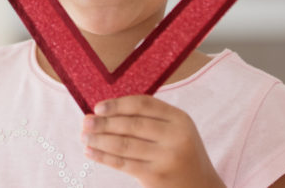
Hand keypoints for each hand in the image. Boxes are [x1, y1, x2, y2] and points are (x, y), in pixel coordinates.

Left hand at [81, 95, 224, 187]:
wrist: (201, 187)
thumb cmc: (181, 154)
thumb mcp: (176, 131)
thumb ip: (151, 119)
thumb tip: (105, 111)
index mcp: (180, 119)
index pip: (143, 105)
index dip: (118, 104)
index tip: (98, 107)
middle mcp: (175, 137)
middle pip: (131, 125)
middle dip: (104, 123)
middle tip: (85, 121)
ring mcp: (166, 158)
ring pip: (124, 145)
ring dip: (99, 139)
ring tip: (84, 136)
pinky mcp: (155, 176)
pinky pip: (123, 163)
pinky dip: (103, 156)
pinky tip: (90, 151)